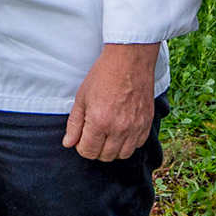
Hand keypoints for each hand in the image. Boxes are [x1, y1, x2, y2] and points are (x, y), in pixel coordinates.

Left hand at [62, 43, 157, 160]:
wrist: (130, 59)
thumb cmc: (104, 75)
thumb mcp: (82, 97)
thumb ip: (74, 123)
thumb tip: (68, 143)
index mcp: (99, 122)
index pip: (88, 152)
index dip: (81, 147)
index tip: (81, 138)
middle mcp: (119, 128)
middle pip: (105, 156)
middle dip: (95, 150)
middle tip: (93, 135)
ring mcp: (135, 127)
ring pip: (123, 154)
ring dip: (113, 149)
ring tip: (108, 135)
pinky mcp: (147, 122)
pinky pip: (138, 144)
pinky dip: (129, 143)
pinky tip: (122, 131)